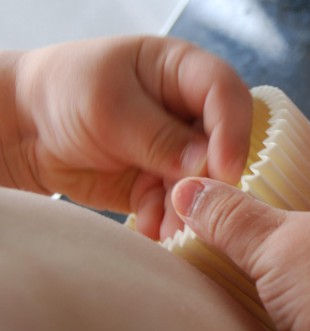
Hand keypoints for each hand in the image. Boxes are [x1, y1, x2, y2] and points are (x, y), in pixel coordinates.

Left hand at [6, 36, 250, 239]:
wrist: (26, 129)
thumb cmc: (63, 93)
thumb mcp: (108, 107)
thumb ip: (158, 137)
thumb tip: (204, 166)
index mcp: (181, 71)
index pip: (225, 93)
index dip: (232, 130)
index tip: (224, 168)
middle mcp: (187, 110)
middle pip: (221, 142)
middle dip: (211, 178)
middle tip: (199, 207)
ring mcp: (176, 148)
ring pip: (201, 181)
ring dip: (188, 208)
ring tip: (170, 229)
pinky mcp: (161, 180)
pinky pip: (175, 204)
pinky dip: (165, 219)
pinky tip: (150, 229)